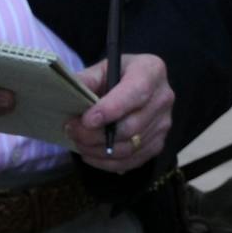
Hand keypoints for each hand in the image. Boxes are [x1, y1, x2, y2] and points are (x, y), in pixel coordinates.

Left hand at [67, 52, 172, 172]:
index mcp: (152, 71)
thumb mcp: (101, 69)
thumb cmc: (116, 76)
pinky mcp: (158, 143)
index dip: (112, 109)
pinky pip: (131, 161)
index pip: (136, 92)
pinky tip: (90, 153)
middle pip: (131, 126)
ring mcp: (164, 122)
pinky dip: (106, 162)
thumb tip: (67, 94)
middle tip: (72, 131)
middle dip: (96, 134)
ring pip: (129, 147)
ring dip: (97, 150)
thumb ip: (86, 80)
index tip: (87, 120)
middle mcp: (164, 97)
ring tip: (78, 142)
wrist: (135, 86)